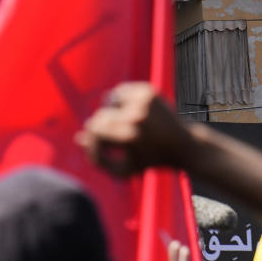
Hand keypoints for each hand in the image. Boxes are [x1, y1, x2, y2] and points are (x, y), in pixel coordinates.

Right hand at [75, 82, 192, 175]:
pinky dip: (119, 100)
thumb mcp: (122, 170)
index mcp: (130, 136)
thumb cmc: (149, 160)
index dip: (93, 140)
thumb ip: (97, 158)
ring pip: (108, 100)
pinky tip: (127, 111)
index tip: (101, 147)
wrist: (182, 145)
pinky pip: (120, 90)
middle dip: (100, 127)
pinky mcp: (149, 91)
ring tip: (119, 123)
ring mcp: (143, 101)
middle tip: (110, 136)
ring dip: (109, 112)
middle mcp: (137, 116)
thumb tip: (78, 138)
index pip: (95, 131)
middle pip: (100, 116)